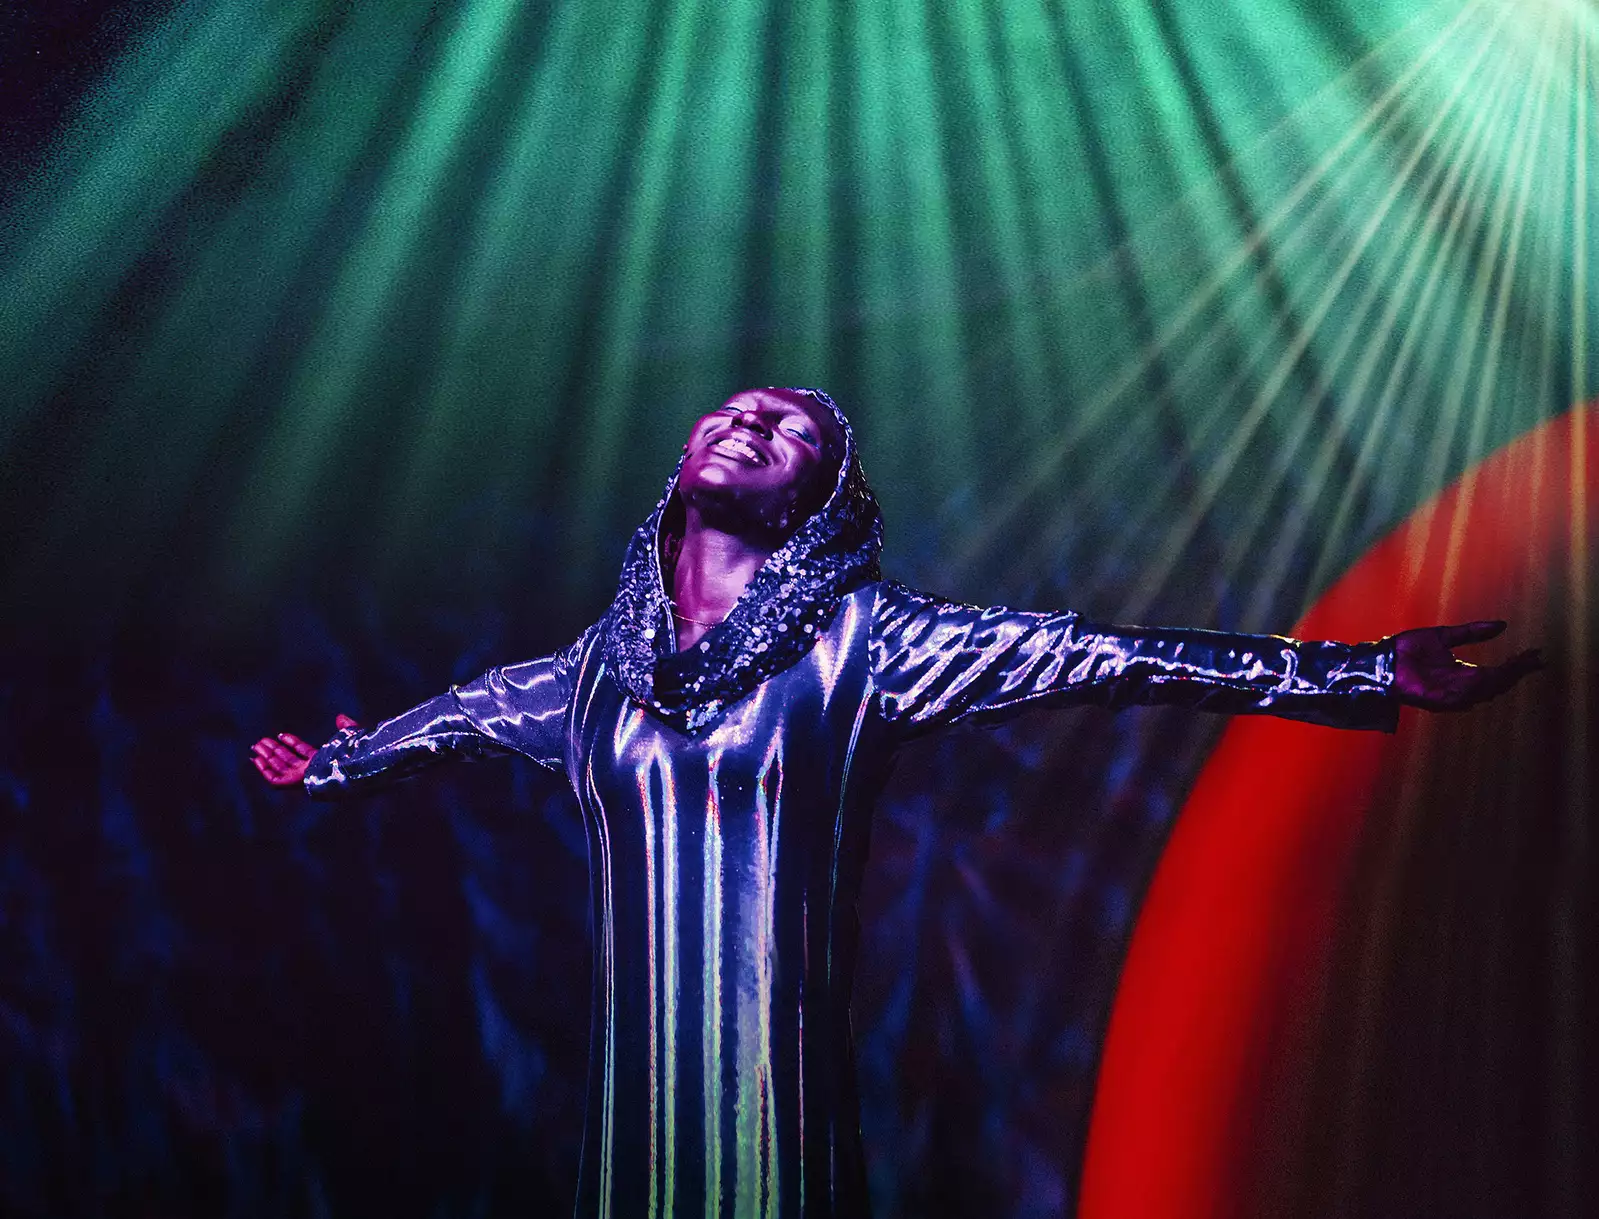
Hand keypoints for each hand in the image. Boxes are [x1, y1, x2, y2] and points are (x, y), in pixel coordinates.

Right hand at [251, 714, 359, 786]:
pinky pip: (275, 779)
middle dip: (274, 750)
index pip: (303, 752)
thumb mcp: (351, 737)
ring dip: (266, 757)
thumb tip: (340, 716)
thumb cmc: (356, 756)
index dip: (291, 743)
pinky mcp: (295, 784)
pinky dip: (265, 770)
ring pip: (279, 768)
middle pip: (287, 760)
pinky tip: (257, 759)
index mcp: (323, 761)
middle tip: (261, 741)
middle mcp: (311, 770)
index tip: (281, 735)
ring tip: (256, 746)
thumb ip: (345, 727)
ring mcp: (302, 778)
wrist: (353, 770)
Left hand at [1393, 622, 1541, 710]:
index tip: (1536, 654)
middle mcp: (1459, 687)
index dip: (1517, 665)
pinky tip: (1490, 675)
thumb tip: (1502, 625)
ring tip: (1517, 664)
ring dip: (1501, 678)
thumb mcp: (1444, 636)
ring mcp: (1448, 695)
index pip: (1497, 672)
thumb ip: (1471, 632)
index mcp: (1462, 674)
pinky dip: (1476, 688)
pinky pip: (1461, 696)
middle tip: (1534, 659)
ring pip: (1483, 691)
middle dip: (1516, 672)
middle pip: (1496, 683)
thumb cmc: (1407, 649)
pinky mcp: (1435, 699)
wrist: (1382, 658)